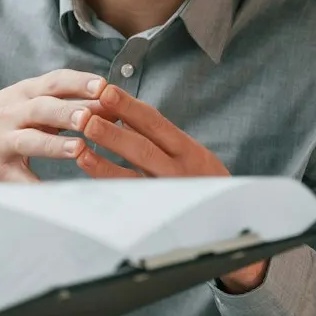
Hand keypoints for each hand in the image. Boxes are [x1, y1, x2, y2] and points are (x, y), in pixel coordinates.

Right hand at [0, 70, 106, 182]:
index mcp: (23, 93)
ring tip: (78, 148)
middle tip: (94, 114)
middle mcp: (13, 114)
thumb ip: (59, 100)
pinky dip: (35, 187)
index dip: (79, 82)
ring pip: (31, 141)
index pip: (54, 82)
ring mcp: (4, 142)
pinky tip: (56, 195)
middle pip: (43, 108)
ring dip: (55, 145)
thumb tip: (106, 101)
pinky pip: (19, 180)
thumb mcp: (21, 100)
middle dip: (68, 110)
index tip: (105, 85)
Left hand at [73, 87, 268, 292]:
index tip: (106, 91)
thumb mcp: (191, 156)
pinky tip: (92, 177)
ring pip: (134, 176)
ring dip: (105, 160)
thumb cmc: (204, 184)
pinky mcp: (160, 217)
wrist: (234, 224)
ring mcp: (170, 196)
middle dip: (113, 131)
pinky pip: (131, 202)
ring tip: (81, 145)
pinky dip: (110, 189)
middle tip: (86, 115)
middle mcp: (181, 172)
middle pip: (143, 147)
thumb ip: (162, 139)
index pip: (155, 124)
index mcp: (189, 151)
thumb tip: (123, 115)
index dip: (129, 107)